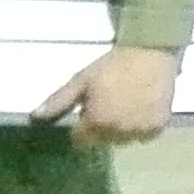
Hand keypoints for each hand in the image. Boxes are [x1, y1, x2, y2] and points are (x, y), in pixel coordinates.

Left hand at [35, 46, 178, 145]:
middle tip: (107, 104)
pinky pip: (143, 136)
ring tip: (125, 106)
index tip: (87, 109)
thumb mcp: (81, 80)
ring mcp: (141, 131)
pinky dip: (140, 127)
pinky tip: (140, 109)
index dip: (81, 123)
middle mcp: (119, 132)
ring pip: (123, 139)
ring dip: (120, 129)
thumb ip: (59, 101)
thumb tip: (35, 117)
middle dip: (101, 126)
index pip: (80, 138)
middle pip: (102, 139)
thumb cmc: (113, 65)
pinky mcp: (159, 127)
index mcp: (97, 122)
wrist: (151, 54)